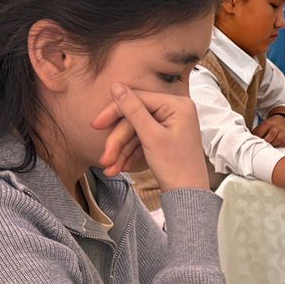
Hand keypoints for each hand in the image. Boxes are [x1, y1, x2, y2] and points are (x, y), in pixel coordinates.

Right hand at [94, 85, 208, 190]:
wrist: (188, 196)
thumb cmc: (176, 167)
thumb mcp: (151, 136)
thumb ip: (133, 110)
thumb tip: (117, 86)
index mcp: (177, 105)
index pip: (138, 99)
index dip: (114, 112)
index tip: (96, 125)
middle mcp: (176, 111)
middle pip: (135, 118)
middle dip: (118, 141)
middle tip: (105, 157)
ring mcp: (170, 125)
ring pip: (136, 132)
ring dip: (121, 150)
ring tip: (110, 168)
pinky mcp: (165, 137)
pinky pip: (143, 140)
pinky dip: (130, 153)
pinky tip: (121, 167)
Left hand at [256, 113, 284, 146]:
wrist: (281, 121)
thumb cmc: (269, 126)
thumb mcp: (261, 126)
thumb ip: (256, 133)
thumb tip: (249, 140)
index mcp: (266, 124)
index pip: (261, 132)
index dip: (256, 139)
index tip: (254, 143)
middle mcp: (275, 127)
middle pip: (271, 135)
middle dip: (266, 142)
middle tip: (261, 147)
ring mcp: (281, 131)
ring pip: (278, 140)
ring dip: (273, 145)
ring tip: (268, 148)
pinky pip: (284, 142)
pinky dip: (279, 145)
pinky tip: (275, 146)